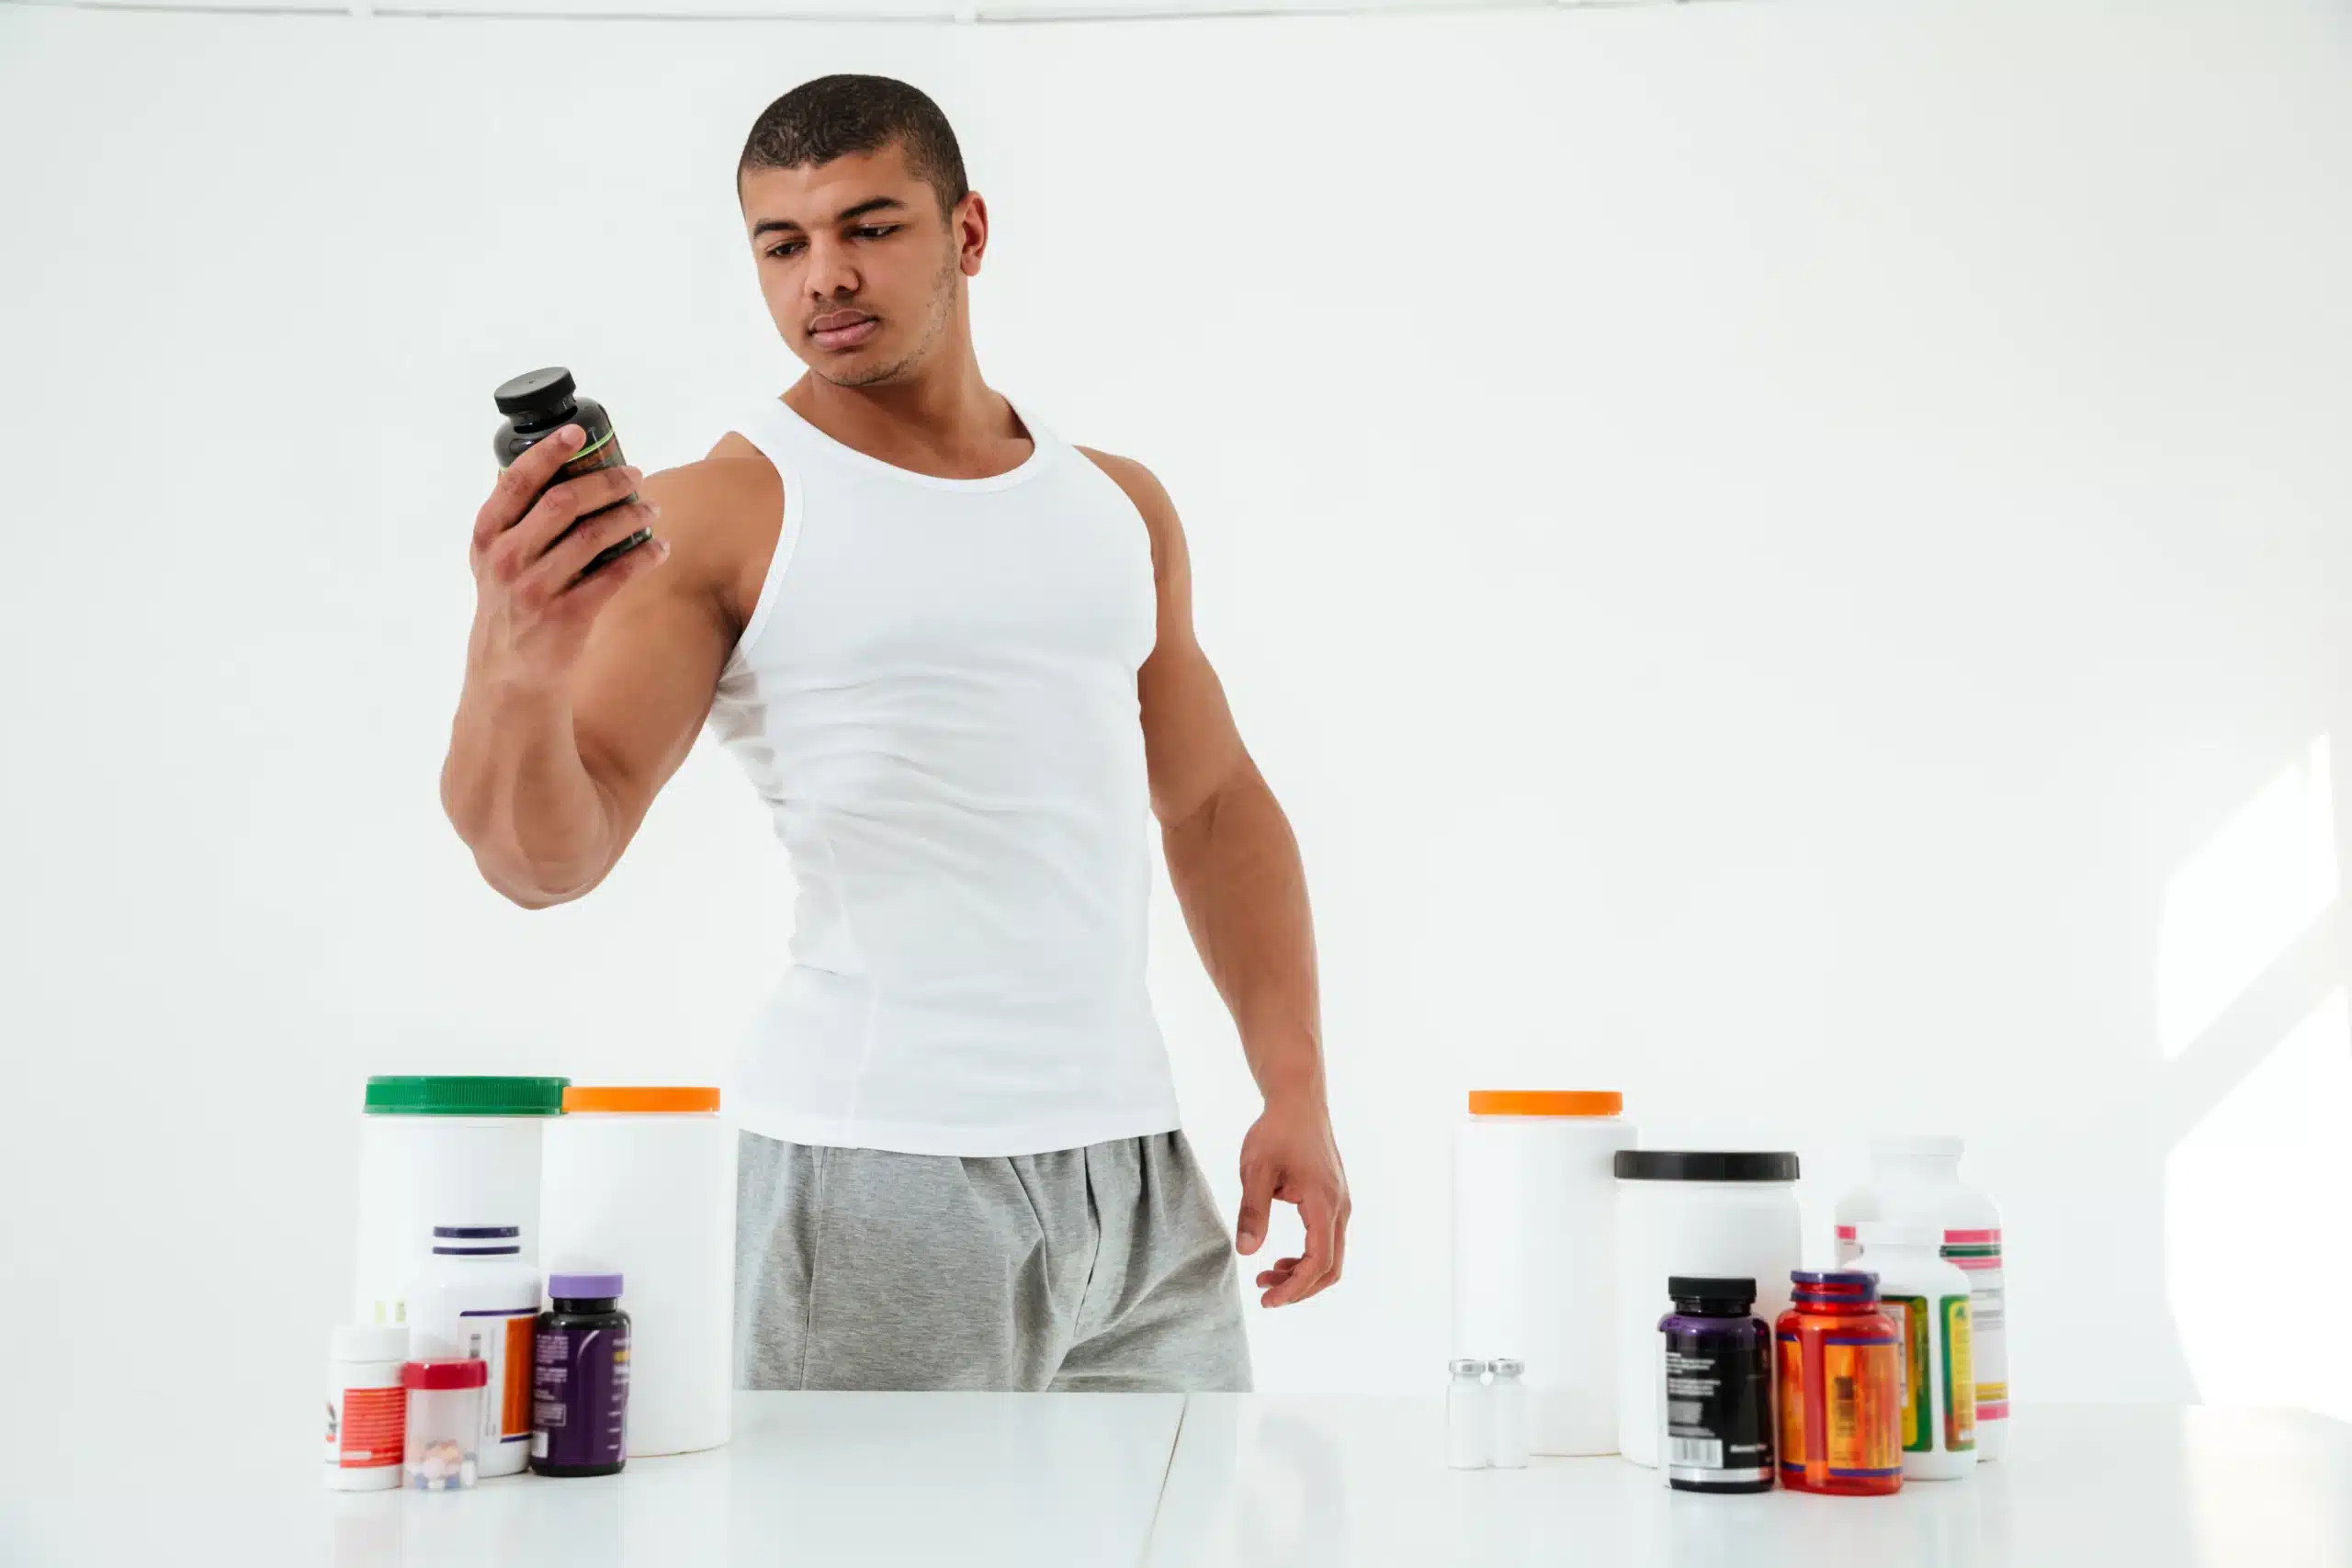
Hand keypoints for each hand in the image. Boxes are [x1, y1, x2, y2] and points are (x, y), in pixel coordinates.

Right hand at [467, 424, 668, 693]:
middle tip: (635, 475)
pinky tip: (659, 549)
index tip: (579, 433)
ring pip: (594, 536)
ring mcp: (535, 589)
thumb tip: (559, 473)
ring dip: (631, 517)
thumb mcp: (493, 563)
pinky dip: (643, 557)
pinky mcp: (566, 617)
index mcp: (486, 537)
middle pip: (564, 502)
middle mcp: (506, 559)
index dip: (549, 452)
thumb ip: (515, 523)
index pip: (516, 481)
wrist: (508, 677)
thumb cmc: (509, 609)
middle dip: (607, 482)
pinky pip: (615, 575)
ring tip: (652, 511)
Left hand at [1235, 1092, 1349, 1306]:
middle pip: (1331, 1268)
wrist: (1299, 1103)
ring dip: (1302, 1275)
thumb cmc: (1276, 1132)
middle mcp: (1339, 1208)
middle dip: (1299, 1288)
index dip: (1295, 1287)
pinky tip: (1281, 1258)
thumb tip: (1246, 1252)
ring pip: (1331, 1257)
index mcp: (1323, 1203)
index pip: (1318, 1261)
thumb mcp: (1256, 1170)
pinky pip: (1327, 1241)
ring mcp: (1340, 1205)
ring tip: (1266, 1278)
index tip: (1267, 1300)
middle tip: (1265, 1296)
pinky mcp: (1334, 1201)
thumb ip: (1252, 1211)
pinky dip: (1306, 1258)